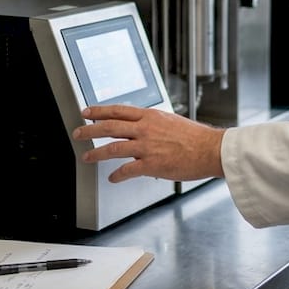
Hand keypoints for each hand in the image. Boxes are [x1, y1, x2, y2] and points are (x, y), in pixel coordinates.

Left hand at [71, 105, 225, 182]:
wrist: (210, 149)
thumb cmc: (196, 138)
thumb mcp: (172, 121)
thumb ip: (155, 124)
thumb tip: (144, 128)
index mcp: (151, 116)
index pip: (118, 110)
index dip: (99, 111)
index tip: (87, 112)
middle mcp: (145, 129)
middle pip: (109, 126)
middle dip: (89, 130)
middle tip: (78, 133)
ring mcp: (147, 146)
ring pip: (113, 148)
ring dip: (96, 153)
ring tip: (86, 157)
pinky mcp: (151, 164)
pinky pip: (127, 170)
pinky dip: (117, 175)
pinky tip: (112, 178)